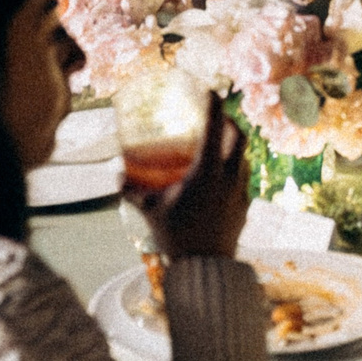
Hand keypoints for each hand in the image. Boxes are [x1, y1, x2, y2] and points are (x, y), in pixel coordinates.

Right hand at [124, 96, 249, 260]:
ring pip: (244, 158)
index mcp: (209, 170)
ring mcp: (241, 192)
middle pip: (239, 137)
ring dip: (234, 146)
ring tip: (219, 146)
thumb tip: (116, 175)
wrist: (206, 270)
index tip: (211, 90)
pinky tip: (222, 178)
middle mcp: (230, 176)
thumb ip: (133, 191)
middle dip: (230, 121)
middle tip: (217, 117)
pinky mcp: (246, 207)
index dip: (215, 105)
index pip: (216, 127)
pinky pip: (243, 180)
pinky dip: (234, 170)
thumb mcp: (151, 211)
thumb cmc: (176, 236)